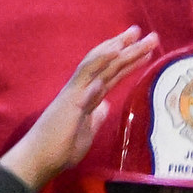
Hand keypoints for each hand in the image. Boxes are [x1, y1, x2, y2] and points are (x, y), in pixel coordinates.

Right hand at [2, 28, 156, 190]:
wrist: (41, 158)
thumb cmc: (61, 148)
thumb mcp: (88, 131)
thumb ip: (96, 117)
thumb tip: (105, 107)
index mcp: (88, 96)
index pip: (112, 74)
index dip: (128, 62)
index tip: (146, 51)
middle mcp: (83, 88)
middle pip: (110, 64)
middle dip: (130, 49)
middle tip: (151, 36)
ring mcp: (77, 89)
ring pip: (101, 63)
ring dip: (120, 47)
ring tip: (137, 34)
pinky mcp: (72, 95)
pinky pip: (87, 72)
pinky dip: (102, 58)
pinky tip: (116, 48)